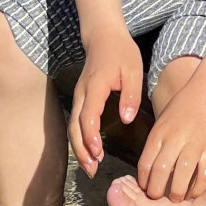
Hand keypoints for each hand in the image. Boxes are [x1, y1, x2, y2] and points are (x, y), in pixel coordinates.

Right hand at [68, 23, 144, 177]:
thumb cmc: (121, 52)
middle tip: (92, 169)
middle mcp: (82, 93)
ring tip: (91, 168)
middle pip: (75, 126)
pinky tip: (91, 152)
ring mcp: (78, 96)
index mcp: (95, 86)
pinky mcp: (80, 99)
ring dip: (79, 148)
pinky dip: (80, 140)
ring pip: (72, 127)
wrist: (103, 36)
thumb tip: (126, 119)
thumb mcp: (133, 70)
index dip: (91, 135)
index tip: (98, 152)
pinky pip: (76, 123)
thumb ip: (131, 95)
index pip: (88, 115)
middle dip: (82, 149)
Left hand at [137, 81, 205, 201]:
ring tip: (177, 198)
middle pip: (160, 174)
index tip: (146, 190)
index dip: (144, 182)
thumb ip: (157, 143)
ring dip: (177, 193)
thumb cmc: (185, 105)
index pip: (145, 164)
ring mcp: (194, 144)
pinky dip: (199, 188)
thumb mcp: (163, 120)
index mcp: (159, 133)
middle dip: (156, 192)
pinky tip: (196, 192)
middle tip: (159, 200)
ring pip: (181, 177)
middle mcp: (174, 139)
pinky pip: (204, 174)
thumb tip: (150, 169)